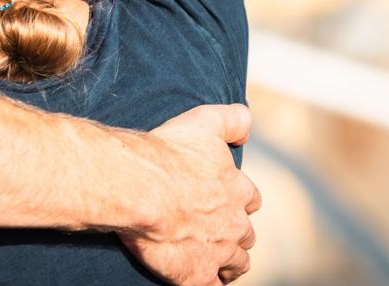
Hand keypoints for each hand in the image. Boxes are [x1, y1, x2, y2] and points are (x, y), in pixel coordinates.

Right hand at [122, 104, 259, 284]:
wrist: (139, 188)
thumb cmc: (167, 154)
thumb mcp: (204, 122)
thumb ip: (233, 119)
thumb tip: (248, 126)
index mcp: (237, 189)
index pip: (249, 199)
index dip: (237, 200)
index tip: (223, 200)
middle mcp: (234, 222)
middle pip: (245, 233)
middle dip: (234, 232)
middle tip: (214, 230)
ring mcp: (218, 252)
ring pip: (237, 263)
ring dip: (228, 261)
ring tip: (213, 260)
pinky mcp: (198, 276)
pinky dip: (212, 283)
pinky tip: (200, 278)